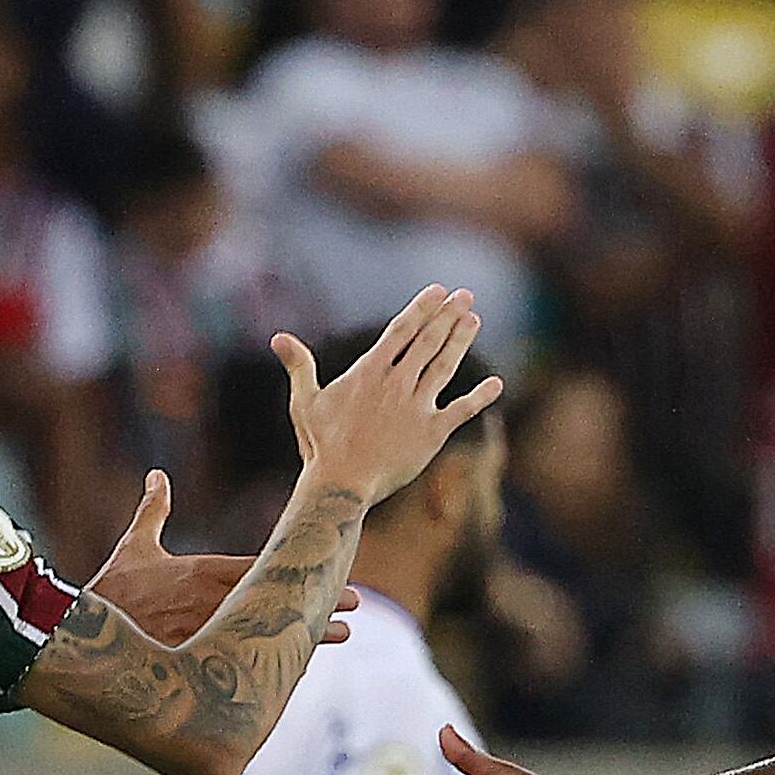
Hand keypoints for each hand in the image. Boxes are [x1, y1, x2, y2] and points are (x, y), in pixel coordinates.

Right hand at [75, 477, 353, 652]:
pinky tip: (298, 670)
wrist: (85, 633)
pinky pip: (243, 666)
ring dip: (305, 637)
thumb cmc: (111, 590)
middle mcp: (212, 604)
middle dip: (315, 604)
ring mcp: (209, 637)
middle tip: (355, 606)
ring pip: (267, 635)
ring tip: (342, 635)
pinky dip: (272, 667)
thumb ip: (153, 511)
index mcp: (202, 572)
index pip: (261, 569)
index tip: (327, 567)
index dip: (297, 568)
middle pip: (275, 602)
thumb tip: (158, 476)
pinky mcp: (198, 665)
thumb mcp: (134, 547)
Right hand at [278, 290, 501, 512]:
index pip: (401, 330)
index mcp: (370, 372)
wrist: (342, 483)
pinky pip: (461, 410)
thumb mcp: (305, 401)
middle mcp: (397, 383)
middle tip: (466, 294)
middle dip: (448, 315)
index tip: (438, 291)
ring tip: (473, 319)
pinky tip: (496, 384)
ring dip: (461, 340)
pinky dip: (479, 397)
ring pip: (445, 366)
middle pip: (428, 341)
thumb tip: (278, 338)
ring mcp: (417, 407)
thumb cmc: (321, 444)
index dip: (422, 308)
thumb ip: (299, 366)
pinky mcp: (432, 433)